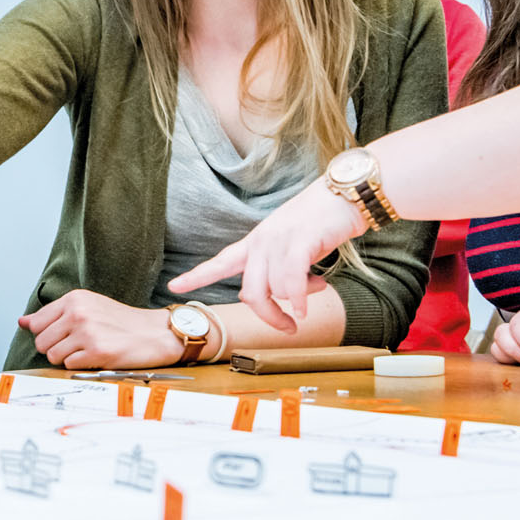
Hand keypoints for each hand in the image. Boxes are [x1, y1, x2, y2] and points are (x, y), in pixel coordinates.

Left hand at [19, 290, 184, 369]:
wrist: (155, 333)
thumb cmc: (122, 321)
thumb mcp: (88, 307)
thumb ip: (54, 314)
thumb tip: (22, 322)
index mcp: (74, 298)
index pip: (36, 323)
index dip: (46, 334)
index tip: (62, 336)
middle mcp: (78, 312)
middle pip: (41, 342)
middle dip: (55, 348)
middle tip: (77, 345)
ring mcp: (87, 332)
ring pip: (53, 355)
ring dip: (67, 358)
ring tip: (87, 350)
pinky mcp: (96, 352)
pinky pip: (69, 366)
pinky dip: (80, 366)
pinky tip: (96, 357)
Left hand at [164, 180, 362, 330]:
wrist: (346, 194)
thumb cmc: (321, 223)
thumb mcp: (291, 247)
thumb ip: (278, 271)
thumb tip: (275, 299)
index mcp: (255, 242)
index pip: (220, 261)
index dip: (197, 276)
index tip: (174, 287)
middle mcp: (262, 241)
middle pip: (250, 293)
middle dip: (270, 316)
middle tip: (290, 325)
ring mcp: (279, 240)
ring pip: (275, 290)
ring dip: (298, 300)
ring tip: (317, 285)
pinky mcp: (300, 240)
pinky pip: (291, 281)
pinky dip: (299, 300)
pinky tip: (306, 308)